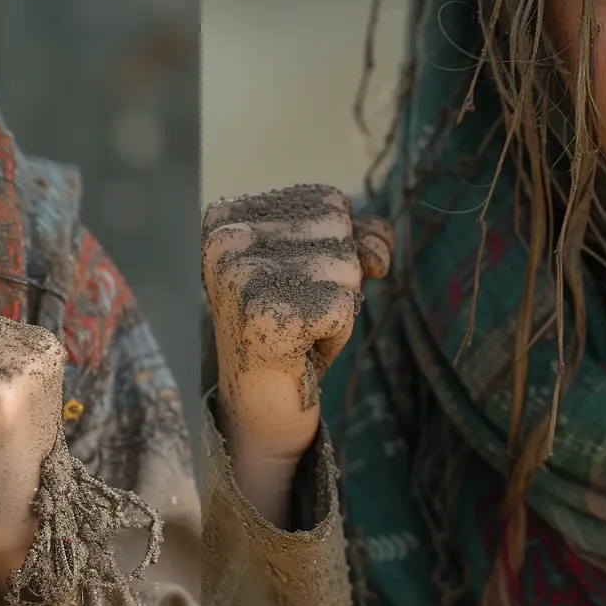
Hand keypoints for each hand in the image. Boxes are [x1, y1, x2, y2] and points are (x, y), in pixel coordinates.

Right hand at [204, 185, 390, 523]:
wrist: (262, 403)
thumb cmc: (293, 329)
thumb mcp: (325, 266)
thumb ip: (358, 235)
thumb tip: (378, 252)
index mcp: (229, 217)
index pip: (328, 202)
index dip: (332, 249)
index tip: (291, 286)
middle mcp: (227, 240)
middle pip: (338, 231)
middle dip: (336, 279)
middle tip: (296, 313)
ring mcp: (242, 277)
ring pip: (347, 268)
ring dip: (338, 308)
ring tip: (298, 331)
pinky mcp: (267, 316)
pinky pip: (345, 308)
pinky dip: (336, 336)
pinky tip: (301, 350)